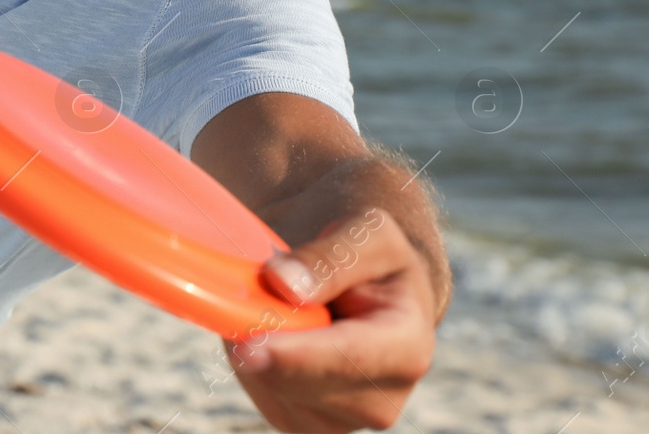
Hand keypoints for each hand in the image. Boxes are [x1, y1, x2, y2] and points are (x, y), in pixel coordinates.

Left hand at [225, 207, 436, 431]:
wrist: (367, 288)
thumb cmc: (370, 257)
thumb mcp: (368, 234)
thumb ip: (331, 257)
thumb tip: (284, 284)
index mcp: (408, 348)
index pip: (348, 361)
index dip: (295, 356)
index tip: (248, 346)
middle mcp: (382, 399)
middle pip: (302, 383)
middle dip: (262, 339)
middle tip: (240, 295)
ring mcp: (344, 419)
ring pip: (274, 390)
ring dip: (254, 345)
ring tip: (272, 304)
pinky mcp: (308, 423)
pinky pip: (263, 395)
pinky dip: (250, 360)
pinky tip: (267, 329)